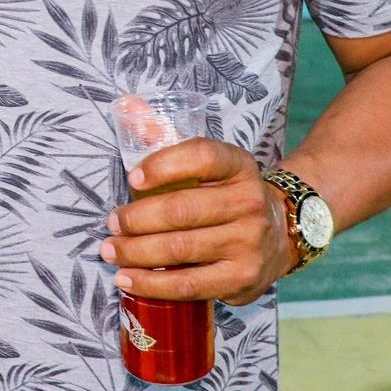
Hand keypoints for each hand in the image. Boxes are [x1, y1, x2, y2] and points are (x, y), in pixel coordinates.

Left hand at [100, 139, 293, 305]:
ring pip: (180, 248)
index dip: (163, 165)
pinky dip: (152, 283)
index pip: (202, 156)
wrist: (279, 233)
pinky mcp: (242, 278)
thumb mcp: (208, 165)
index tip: (132, 177)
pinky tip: (128, 278)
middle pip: (182, 209)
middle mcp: (249, 202)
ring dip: (135, 251)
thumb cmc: (225, 196)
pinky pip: (188, 284)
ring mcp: (249, 243)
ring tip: (111, 250)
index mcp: (239, 166)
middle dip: (136, 218)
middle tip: (112, 222)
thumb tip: (126, 106)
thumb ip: (165, 138)